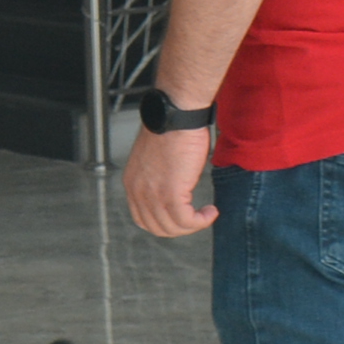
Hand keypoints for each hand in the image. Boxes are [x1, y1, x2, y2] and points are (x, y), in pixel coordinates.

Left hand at [124, 123, 217, 239]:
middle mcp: (138, 191)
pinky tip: (210, 212)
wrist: (176, 114)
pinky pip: (186, 220)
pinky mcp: (170, 192)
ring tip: (206, 214)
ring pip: (172, 227)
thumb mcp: (157, 159)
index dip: (164, 224)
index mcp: (132, 182)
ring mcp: (152, 193)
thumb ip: (159, 179)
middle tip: (197, 219)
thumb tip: (175, 192)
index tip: (180, 218)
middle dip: (180, 228)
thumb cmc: (171, 128)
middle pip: (156, 227)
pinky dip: (200, 221)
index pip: (142, 219)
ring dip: (193, 225)